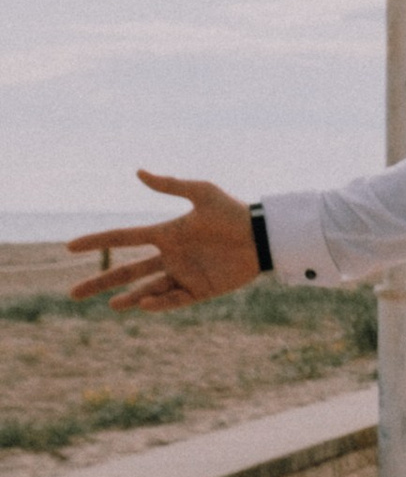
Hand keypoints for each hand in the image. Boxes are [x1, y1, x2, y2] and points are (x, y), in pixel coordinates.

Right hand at [68, 172, 260, 311]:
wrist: (263, 236)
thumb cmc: (234, 211)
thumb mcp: (202, 193)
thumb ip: (170, 185)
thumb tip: (138, 173)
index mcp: (165, 233)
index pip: (122, 238)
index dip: (97, 241)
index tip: (70, 246)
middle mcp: (169, 256)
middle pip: (126, 271)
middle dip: (100, 282)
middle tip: (73, 294)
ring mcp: (183, 274)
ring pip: (148, 289)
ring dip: (130, 297)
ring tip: (112, 304)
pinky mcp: (200, 290)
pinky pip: (174, 300)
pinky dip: (159, 303)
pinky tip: (145, 303)